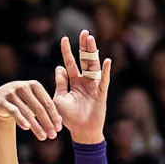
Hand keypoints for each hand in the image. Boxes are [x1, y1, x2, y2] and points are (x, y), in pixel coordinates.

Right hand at [0, 79, 60, 140]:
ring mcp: (12, 93)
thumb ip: (46, 108)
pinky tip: (27, 128)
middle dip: (47, 123)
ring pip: (27, 112)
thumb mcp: (34, 101)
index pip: (47, 102)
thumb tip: (60, 121)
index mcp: (34, 85)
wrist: (0, 98)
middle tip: (53, 136)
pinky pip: (14, 111)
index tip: (59, 129)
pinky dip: (21, 119)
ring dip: (36, 126)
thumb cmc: (22, 100)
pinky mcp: (2, 101)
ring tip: (43, 137)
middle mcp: (23, 87)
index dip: (54, 116)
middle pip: (38, 108)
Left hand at [53, 28, 112, 143]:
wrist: (81, 132)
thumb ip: (60, 83)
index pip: (70, 63)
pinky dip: (105, 71)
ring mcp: (94, 86)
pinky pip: (104, 80)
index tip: (64, 38)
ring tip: (91, 39)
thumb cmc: (68, 118)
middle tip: (84, 32)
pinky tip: (106, 60)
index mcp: (74, 82)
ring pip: (94, 66)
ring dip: (92, 52)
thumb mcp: (59, 99)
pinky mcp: (101, 93)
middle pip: (85, 60)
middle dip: (84, 46)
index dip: (67, 51)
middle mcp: (85, 81)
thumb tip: (58, 67)